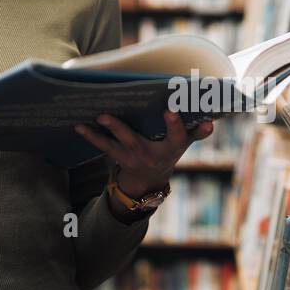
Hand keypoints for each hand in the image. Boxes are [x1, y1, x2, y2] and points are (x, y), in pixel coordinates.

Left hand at [73, 110, 212, 196]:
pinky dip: (90, 136)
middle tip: (108, 115)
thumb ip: (198, 132)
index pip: (177, 136)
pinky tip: (78, 124)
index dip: (175, 124)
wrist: (150, 179)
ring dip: (100, 134)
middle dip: (121, 128)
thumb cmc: (169, 151)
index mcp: (172, 148)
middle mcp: (151, 154)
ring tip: (93, 117)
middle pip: (135, 141)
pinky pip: (103, 146)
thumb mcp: (185, 143)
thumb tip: (212, 120)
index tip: (171, 109)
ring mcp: (132, 157)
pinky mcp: (118, 157)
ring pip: (113, 145)